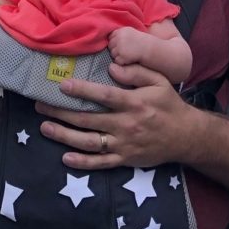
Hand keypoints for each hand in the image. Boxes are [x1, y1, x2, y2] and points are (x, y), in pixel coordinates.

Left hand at [36, 64, 200, 169]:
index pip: (104, 96)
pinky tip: (66, 158)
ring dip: (65, 136)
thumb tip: (112, 65)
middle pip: (89, 119)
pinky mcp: (125, 159)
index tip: (62, 85)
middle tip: (41, 106)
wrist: (187, 137)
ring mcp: (125, 144)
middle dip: (62, 113)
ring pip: (90, 142)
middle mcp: (127, 125)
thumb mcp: (159, 81)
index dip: (82, 91)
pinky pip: (101, 163)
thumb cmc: (169, 104)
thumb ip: (136, 71)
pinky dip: (83, 162)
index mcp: (134, 103)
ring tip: (45, 128)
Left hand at [108, 27, 148, 66]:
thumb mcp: (131, 34)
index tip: (123, 45)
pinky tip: (130, 59)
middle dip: (116, 49)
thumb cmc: (142, 43)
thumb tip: (110, 38)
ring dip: (119, 56)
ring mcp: (120, 45)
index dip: (115, 42)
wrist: (151, 49)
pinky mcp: (122, 54)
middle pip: (110, 45)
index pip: (110, 37)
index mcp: (121, 30)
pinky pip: (117, 61)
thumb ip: (121, 35)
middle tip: (127, 51)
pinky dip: (122, 62)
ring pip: (113, 54)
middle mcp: (119, 37)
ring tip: (129, 55)